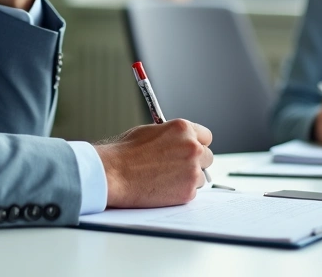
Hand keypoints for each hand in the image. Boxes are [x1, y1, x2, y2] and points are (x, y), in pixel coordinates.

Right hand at [94, 119, 213, 207]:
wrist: (114, 174)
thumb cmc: (125, 153)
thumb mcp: (150, 131)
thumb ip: (172, 136)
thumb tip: (179, 141)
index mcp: (183, 129)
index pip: (206, 136)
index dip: (197, 143)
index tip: (191, 149)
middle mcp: (192, 148)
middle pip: (207, 156)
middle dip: (195, 161)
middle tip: (178, 166)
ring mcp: (192, 170)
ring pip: (200, 176)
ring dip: (188, 178)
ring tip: (165, 178)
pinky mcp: (188, 191)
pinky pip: (191, 191)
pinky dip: (180, 191)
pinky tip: (162, 187)